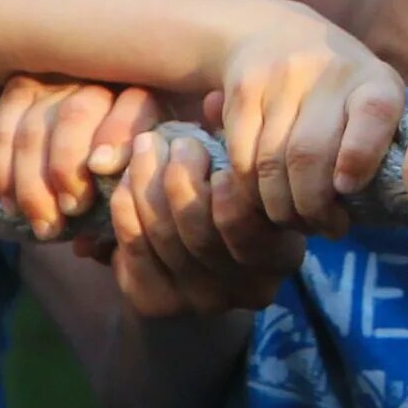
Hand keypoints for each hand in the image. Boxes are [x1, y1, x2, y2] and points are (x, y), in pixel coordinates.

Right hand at [0, 75, 164, 240]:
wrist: (99, 134)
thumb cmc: (131, 170)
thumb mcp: (142, 182)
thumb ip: (123, 205)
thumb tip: (86, 244)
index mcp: (148, 96)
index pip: (133, 106)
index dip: (117, 135)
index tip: (101, 168)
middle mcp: (101, 80)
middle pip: (77, 115)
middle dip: (67, 167)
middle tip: (71, 210)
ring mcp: (59, 81)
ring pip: (36, 125)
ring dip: (33, 180)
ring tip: (44, 224)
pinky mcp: (24, 86)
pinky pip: (5, 121)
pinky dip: (2, 166)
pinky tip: (11, 205)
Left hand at [108, 127, 307, 318]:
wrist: (198, 257)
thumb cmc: (230, 189)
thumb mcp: (242, 163)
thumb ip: (233, 133)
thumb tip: (211, 103)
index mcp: (282, 255)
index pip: (247, 224)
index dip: (222, 183)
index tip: (206, 147)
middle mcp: (248, 290)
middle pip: (199, 232)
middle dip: (177, 177)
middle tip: (170, 142)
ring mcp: (202, 302)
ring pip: (163, 238)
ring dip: (146, 184)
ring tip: (146, 148)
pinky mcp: (158, 304)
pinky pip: (134, 251)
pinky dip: (125, 211)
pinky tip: (127, 183)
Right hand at [214, 10, 407, 233]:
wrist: (275, 33)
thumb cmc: (341, 92)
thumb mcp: (372, 103)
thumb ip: (378, 148)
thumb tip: (370, 208)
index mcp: (375, 82)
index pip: (373, 114)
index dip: (359, 155)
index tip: (347, 188)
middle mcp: (330, 73)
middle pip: (309, 154)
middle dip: (313, 207)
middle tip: (323, 228)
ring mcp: (282, 78)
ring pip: (271, 163)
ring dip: (281, 207)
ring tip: (296, 220)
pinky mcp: (243, 90)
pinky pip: (242, 158)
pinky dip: (251, 192)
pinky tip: (266, 201)